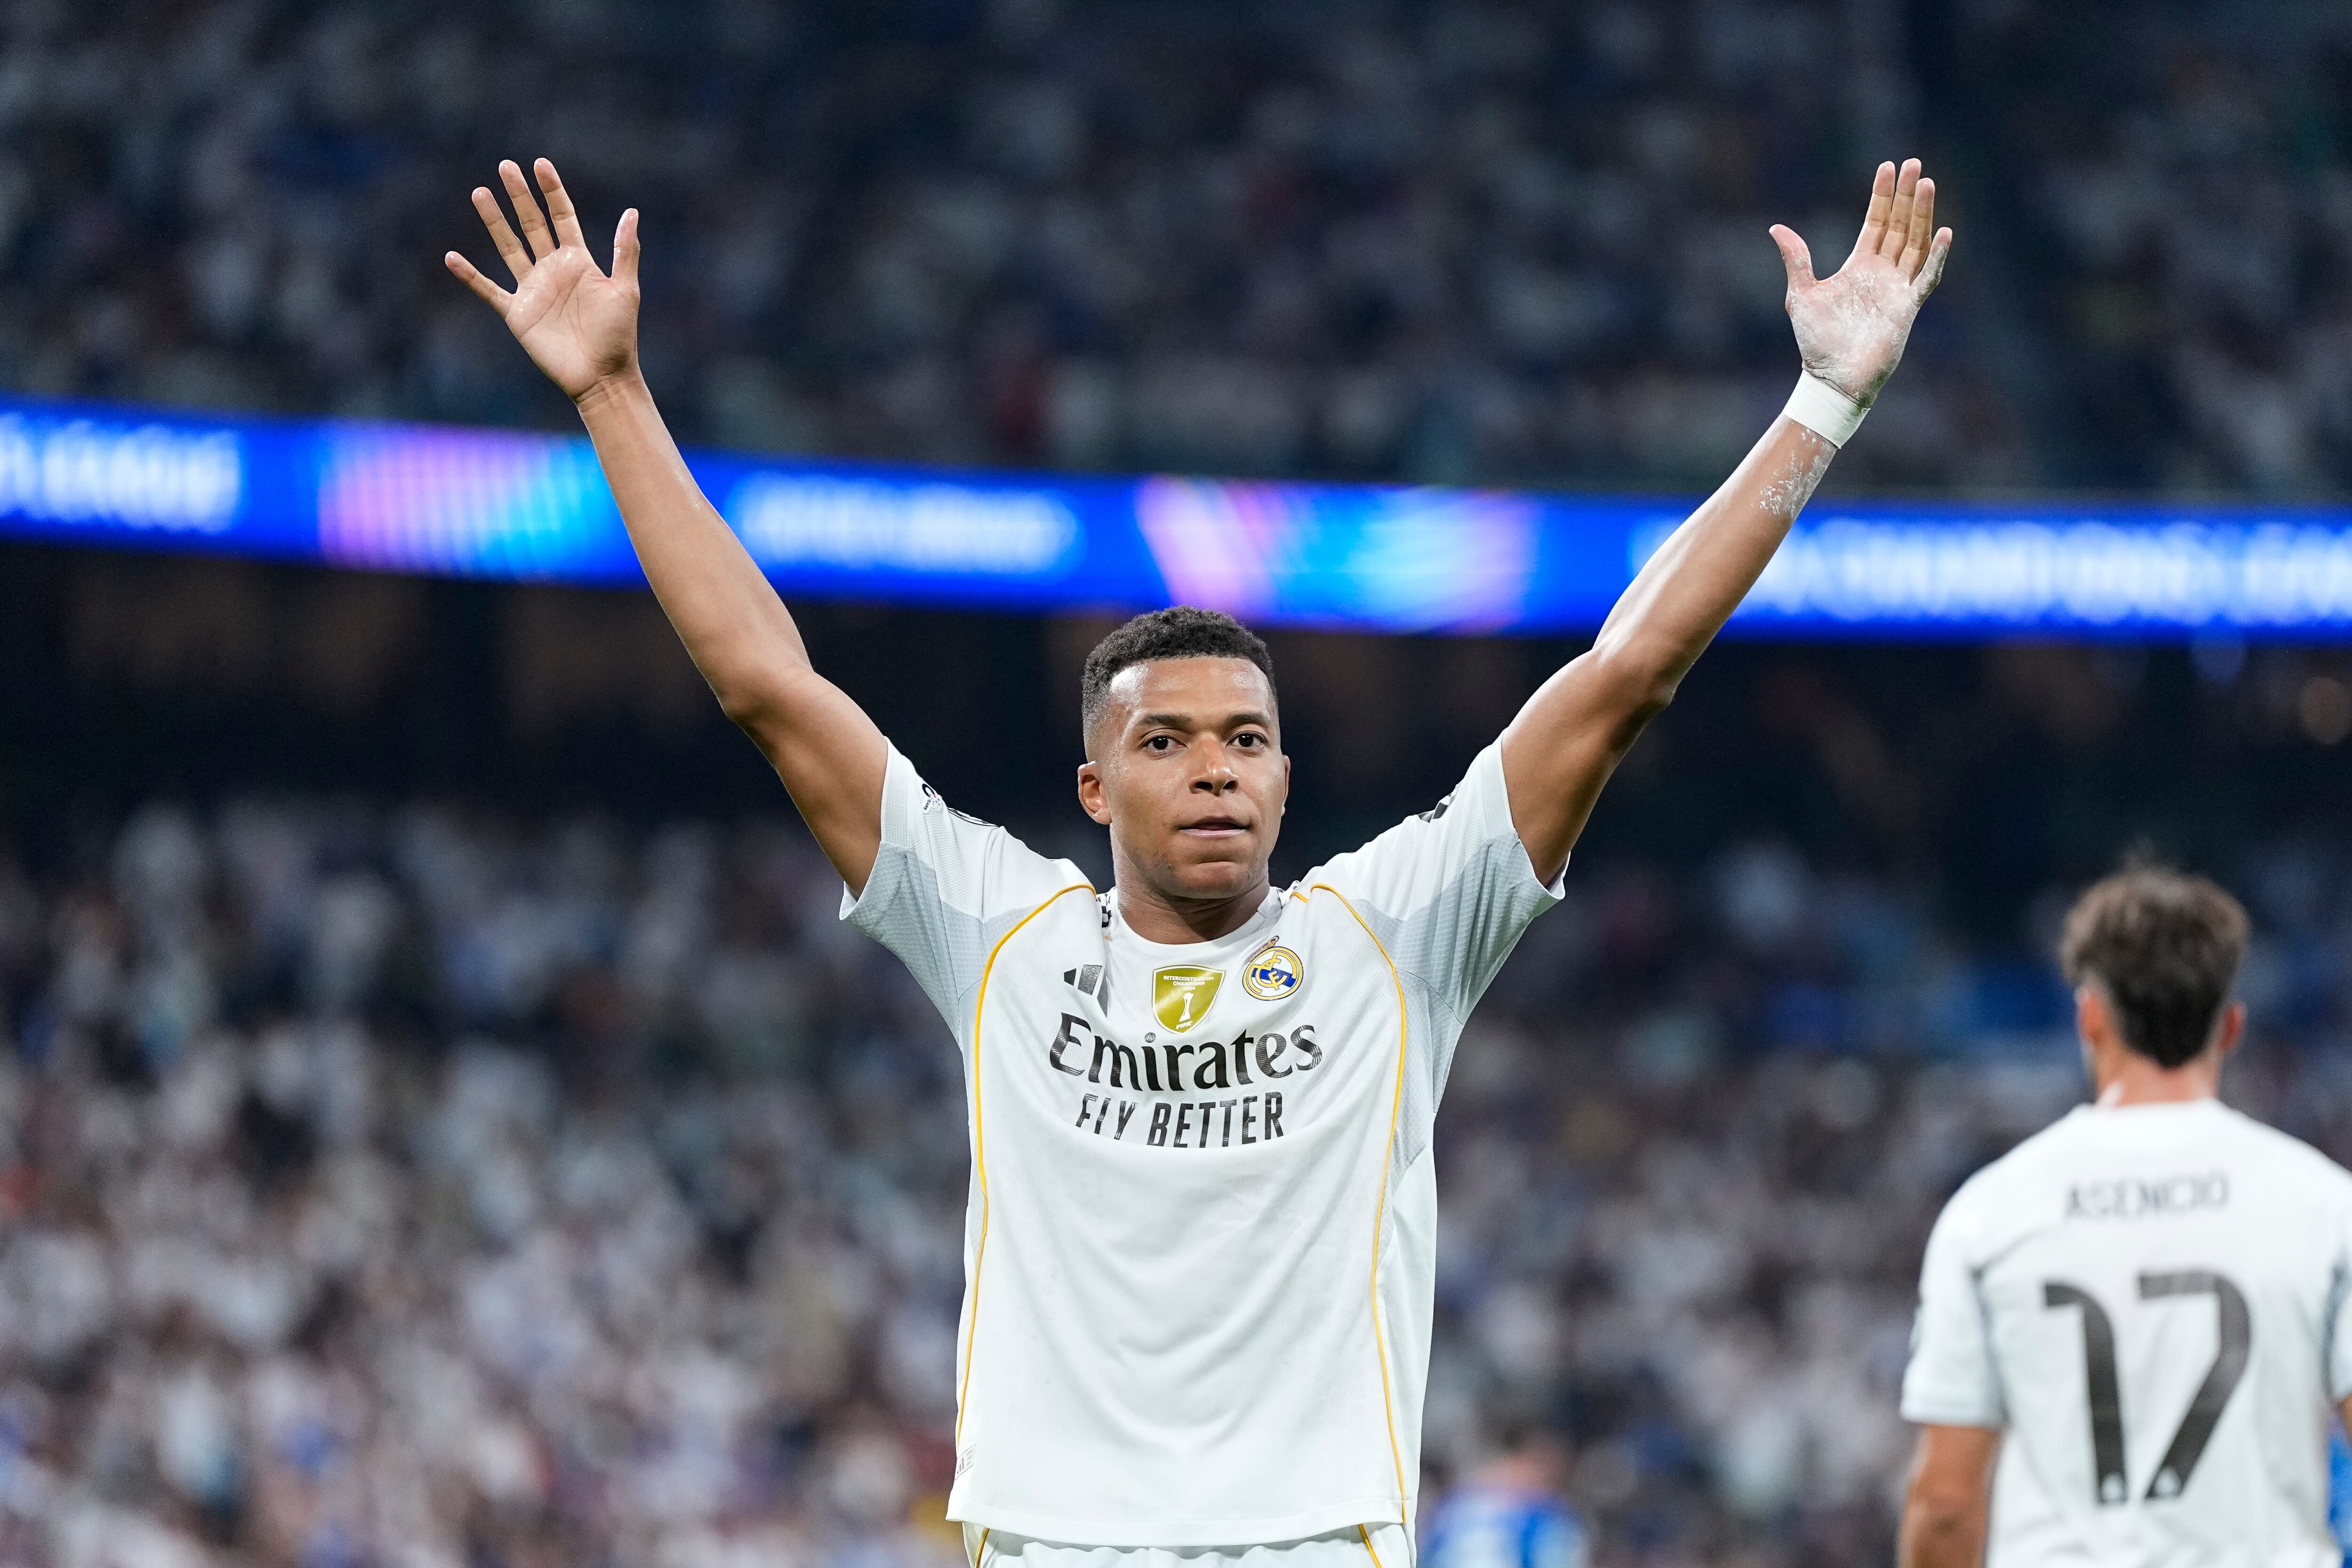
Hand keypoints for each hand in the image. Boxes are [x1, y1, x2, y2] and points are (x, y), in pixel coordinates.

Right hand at [446, 159, 641, 403]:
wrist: (602, 376)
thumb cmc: (618, 336)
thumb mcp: (625, 290)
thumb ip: (625, 251)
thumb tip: (632, 211)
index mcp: (579, 261)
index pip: (562, 217)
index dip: (552, 191)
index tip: (540, 164)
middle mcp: (552, 269)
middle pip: (532, 224)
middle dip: (519, 196)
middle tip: (506, 166)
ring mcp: (533, 289)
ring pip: (508, 247)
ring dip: (494, 221)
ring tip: (480, 192)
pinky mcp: (517, 313)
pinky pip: (489, 290)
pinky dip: (470, 276)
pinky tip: (452, 257)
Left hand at [1770, 158, 1952, 406]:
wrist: (1831, 378)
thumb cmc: (1816, 342)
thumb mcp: (1801, 294)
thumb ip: (1796, 259)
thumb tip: (1776, 227)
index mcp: (1859, 265)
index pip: (1876, 221)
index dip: (1883, 195)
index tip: (1889, 166)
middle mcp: (1882, 273)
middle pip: (1899, 225)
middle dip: (1907, 195)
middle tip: (1914, 163)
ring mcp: (1897, 288)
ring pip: (1915, 243)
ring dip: (1922, 214)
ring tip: (1926, 183)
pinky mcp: (1907, 308)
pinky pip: (1926, 277)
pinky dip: (1934, 256)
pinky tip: (1942, 232)